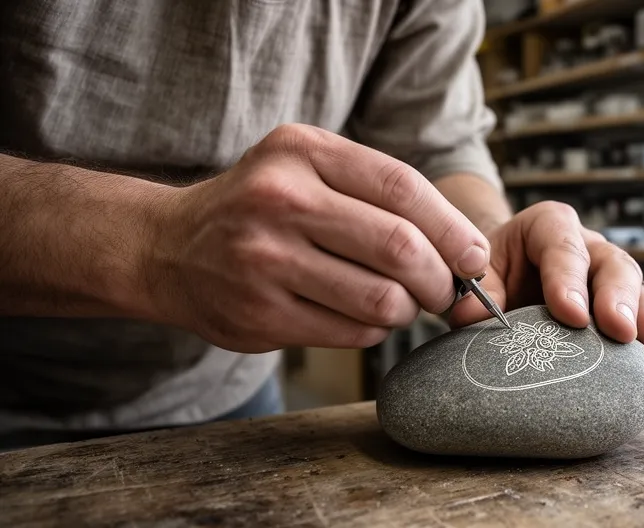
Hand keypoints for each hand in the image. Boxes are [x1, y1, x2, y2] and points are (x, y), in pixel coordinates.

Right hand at [142, 124, 489, 352]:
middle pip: (400, 248)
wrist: (167, 247)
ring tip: (399, 303)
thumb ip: (378, 193)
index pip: (403, 189)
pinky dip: (373, 331)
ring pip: (381, 299)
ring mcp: (265, 260)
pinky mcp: (259, 315)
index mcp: (301, 152)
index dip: (453, 228)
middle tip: (446, 290)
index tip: (476, 257)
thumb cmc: (260, 206)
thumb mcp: (306, 168)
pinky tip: (361, 316)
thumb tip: (467, 249)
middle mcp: (280, 200)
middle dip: (440, 279)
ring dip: (407, 310)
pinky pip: (351, 333)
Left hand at [448, 202, 643, 380]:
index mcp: (548, 227)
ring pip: (636, 288)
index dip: (568, 278)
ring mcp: (608, 276)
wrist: (503, 281)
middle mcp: (587, 246)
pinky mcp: (621, 308)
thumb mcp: (476, 276)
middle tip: (619, 331)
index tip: (571, 314)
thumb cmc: (490, 274)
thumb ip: (474, 293)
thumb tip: (470, 316)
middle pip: (612, 263)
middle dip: (617, 298)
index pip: (562, 243)